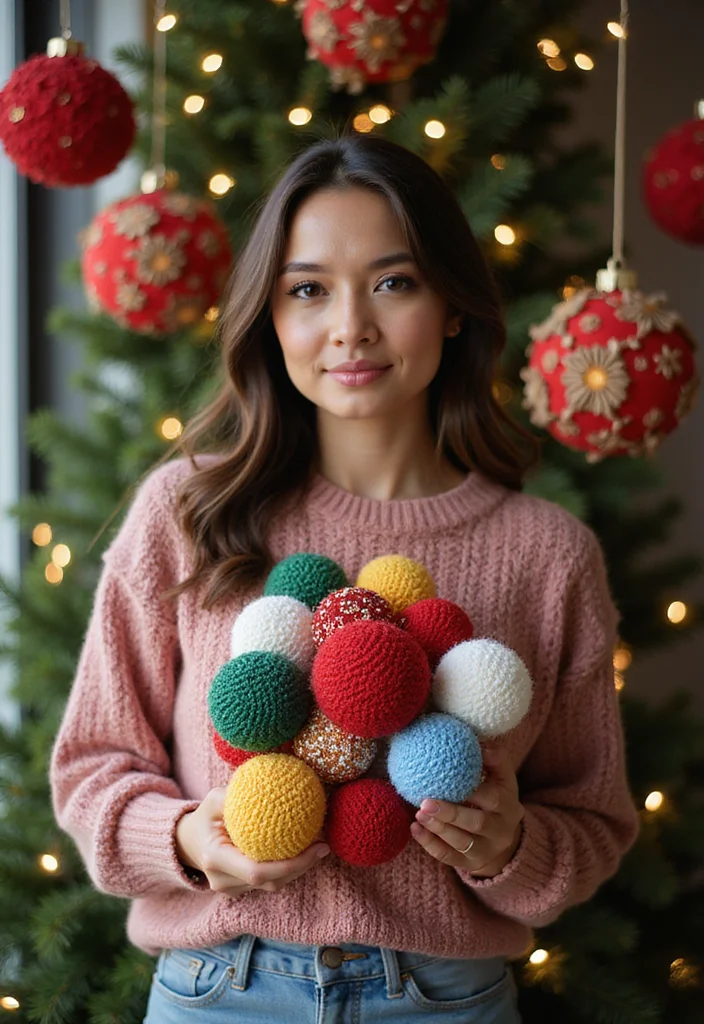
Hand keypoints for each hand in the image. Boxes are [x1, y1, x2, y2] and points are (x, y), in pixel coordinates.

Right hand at [175, 787, 329, 895]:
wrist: (186, 842)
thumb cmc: (204, 816)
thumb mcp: (212, 800)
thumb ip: (232, 795)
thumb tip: (264, 783)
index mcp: (215, 859)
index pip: (257, 871)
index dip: (290, 864)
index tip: (315, 847)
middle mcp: (222, 880)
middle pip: (271, 882)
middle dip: (301, 867)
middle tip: (324, 846)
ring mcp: (231, 889)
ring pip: (273, 885)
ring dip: (298, 869)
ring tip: (319, 847)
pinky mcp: (239, 890)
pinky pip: (269, 883)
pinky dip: (287, 869)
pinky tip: (304, 851)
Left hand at [410, 745, 523, 876]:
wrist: (503, 840)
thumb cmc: (496, 799)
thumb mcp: (502, 780)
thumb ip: (494, 761)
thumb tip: (481, 745)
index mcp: (510, 807)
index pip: (494, 798)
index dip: (474, 790)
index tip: (451, 777)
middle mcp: (501, 832)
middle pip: (476, 824)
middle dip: (451, 813)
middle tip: (426, 801)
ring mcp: (486, 851)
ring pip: (461, 842)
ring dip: (438, 828)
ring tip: (418, 813)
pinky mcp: (470, 864)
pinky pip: (448, 857)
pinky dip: (430, 844)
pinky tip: (415, 829)